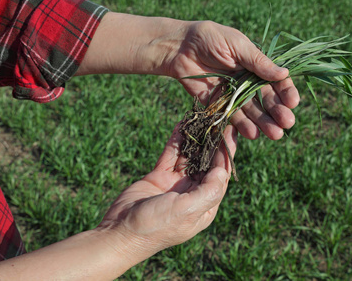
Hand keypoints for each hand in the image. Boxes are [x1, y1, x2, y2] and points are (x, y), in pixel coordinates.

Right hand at [98, 123, 237, 259]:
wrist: (121, 232)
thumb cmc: (157, 226)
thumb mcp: (188, 211)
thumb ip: (208, 191)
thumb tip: (222, 170)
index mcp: (204, 206)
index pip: (221, 176)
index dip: (226, 154)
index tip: (230, 132)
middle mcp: (193, 193)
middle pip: (207, 164)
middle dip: (213, 143)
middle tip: (218, 120)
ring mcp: (175, 184)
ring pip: (189, 157)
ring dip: (195, 139)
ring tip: (202, 118)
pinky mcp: (159, 176)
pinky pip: (171, 155)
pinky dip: (176, 141)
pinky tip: (181, 125)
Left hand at [165, 21, 299, 139]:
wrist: (179, 48)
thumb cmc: (210, 38)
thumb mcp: (237, 45)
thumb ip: (258, 62)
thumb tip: (284, 74)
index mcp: (256, 65)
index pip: (276, 80)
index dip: (286, 92)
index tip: (293, 102)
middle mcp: (248, 82)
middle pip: (266, 99)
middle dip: (278, 111)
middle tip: (287, 123)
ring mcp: (234, 95)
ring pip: (252, 112)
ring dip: (264, 123)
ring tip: (275, 135)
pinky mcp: (219, 105)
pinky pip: (232, 117)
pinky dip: (242, 126)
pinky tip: (252, 134)